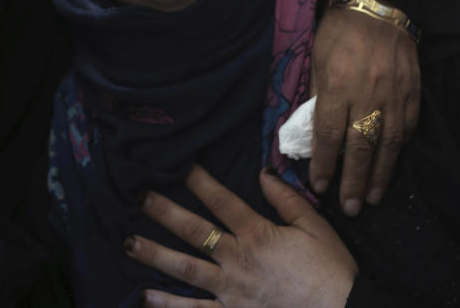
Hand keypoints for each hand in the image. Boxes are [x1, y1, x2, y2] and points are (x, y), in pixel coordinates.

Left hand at [125, 165, 357, 307]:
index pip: (222, 201)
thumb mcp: (315, 227)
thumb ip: (286, 200)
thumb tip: (262, 173)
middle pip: (194, 232)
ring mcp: (231, 292)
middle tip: (139, 197)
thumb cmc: (331, 271)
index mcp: (258, 235)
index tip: (179, 165)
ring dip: (155, 256)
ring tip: (128, 245)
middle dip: (164, 213)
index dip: (200, 181)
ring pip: (186, 270)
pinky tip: (147, 298)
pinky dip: (170, 307)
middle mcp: (238, 261)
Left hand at [308, 5, 419, 215]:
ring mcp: (394, 94)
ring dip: (381, 174)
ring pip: (388, 143)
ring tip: (374, 198)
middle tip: (350, 207)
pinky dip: (399, 149)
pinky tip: (392, 164)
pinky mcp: (412, 91)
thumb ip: (318, 94)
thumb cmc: (339, 30)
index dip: (325, 164)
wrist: (379, 4)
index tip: (320, 185)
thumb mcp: (318, 58)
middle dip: (354, 181)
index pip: (330, 134)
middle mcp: (367, 94)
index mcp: (338, 85)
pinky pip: (407, 127)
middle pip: (360, 147)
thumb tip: (313, 128)